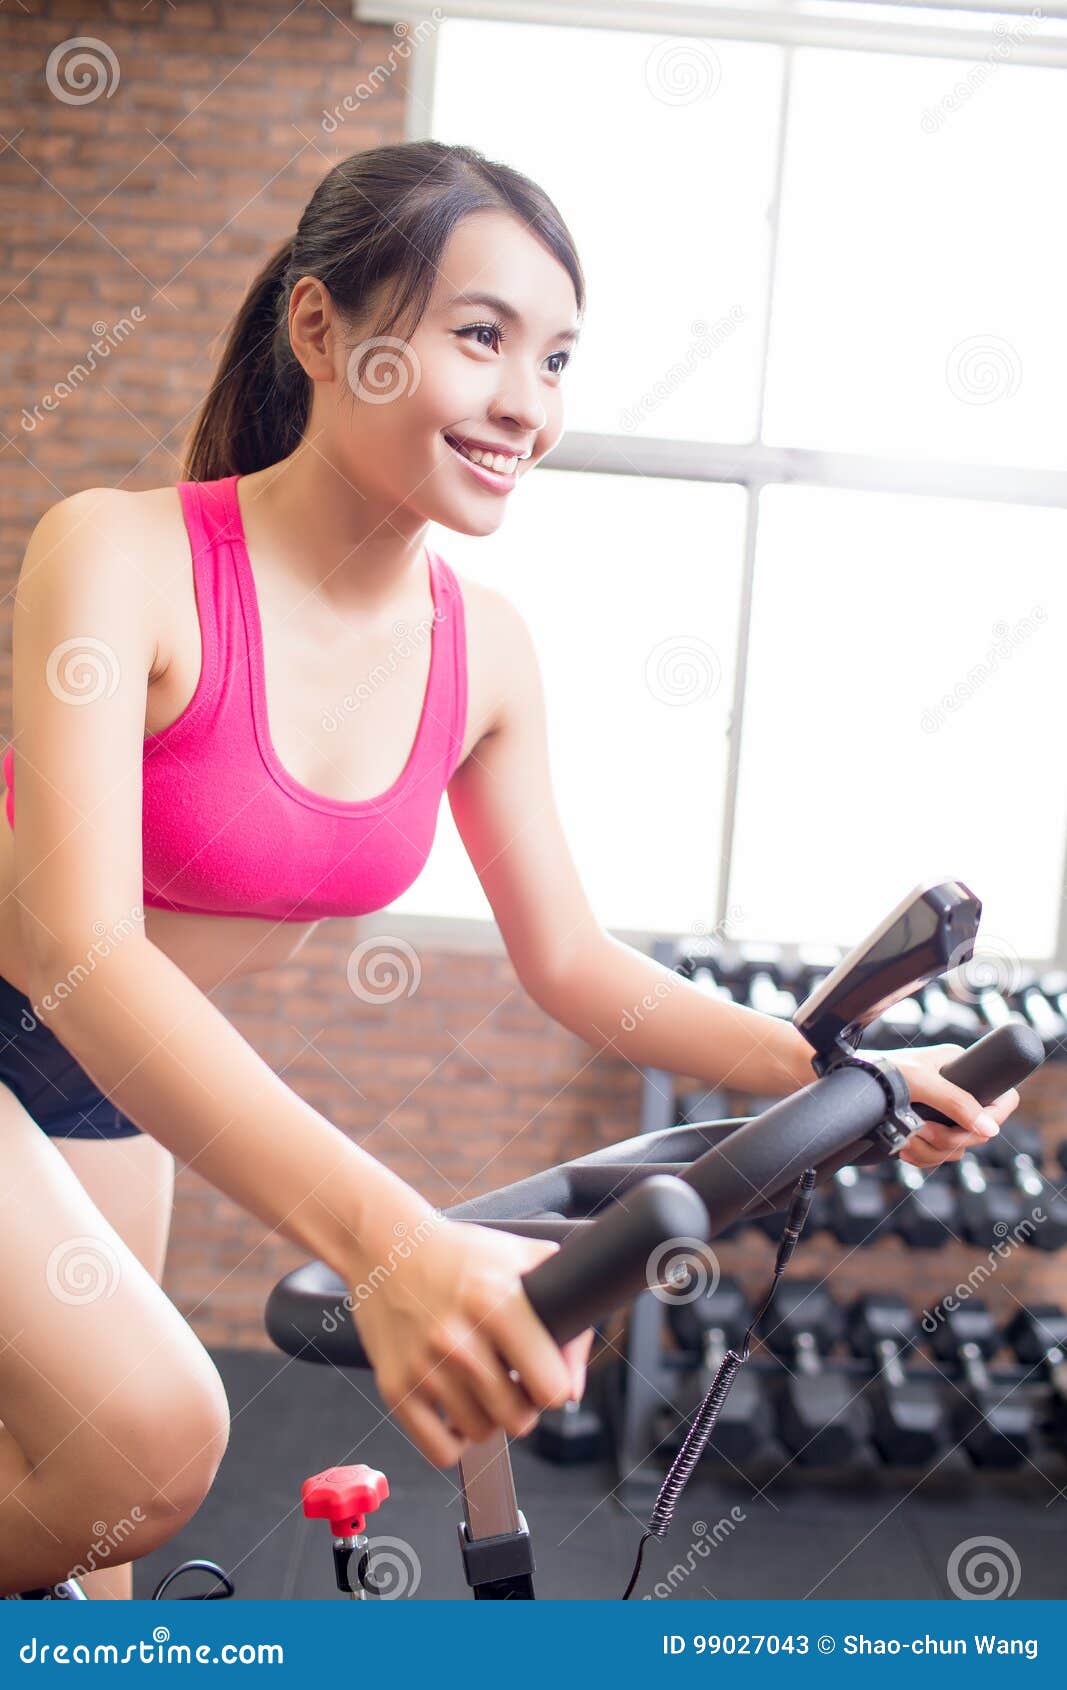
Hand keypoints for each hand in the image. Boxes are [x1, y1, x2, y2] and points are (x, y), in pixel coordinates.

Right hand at [349, 1215, 593, 1470]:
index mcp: (498, 1303)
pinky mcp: (394, 1388)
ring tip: (480, 1382)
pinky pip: (440, 1450)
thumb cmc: (460, 1255)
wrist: (386, 1246)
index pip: (552, 1389)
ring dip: (488, 1417)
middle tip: (513, 1379)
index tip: (545, 1374)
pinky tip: (455, 1407)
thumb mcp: (526, 1262)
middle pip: (519, 1420)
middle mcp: (459, 1339)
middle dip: (523, 1404)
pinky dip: (453, 1439)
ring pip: (482, 1435)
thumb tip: (574, 1389)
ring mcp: (424, 1367)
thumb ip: (567, 1319)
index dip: (555, 1385)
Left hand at [881, 1044, 1020, 1169]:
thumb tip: (990, 1129)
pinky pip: (939, 1156)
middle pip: (978, 1132)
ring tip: (906, 1140)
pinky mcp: (927, 1130)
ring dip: (930, 1150)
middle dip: (948, 1138)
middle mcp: (956, 1091)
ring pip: (957, 1148)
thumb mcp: (920, 1082)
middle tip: (921, 1130)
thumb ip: (955, 1102)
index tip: (973, 1129)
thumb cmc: (878, 1072)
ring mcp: (942, 1113)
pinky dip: (922, 1157)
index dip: (993, 1118)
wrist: (846, 1087)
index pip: (1002, 1099)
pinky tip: (904, 1149)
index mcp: (961, 1070)